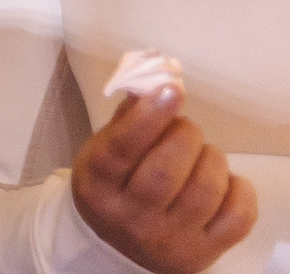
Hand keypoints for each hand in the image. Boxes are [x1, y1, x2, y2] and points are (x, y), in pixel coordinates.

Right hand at [71, 88, 255, 273]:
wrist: (118, 248)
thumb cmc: (112, 188)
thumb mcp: (102, 154)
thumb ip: (127, 121)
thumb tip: (153, 84)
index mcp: (98, 186)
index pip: (122, 150)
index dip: (148, 118)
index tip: (171, 90)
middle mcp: (131, 218)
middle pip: (166, 171)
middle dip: (185, 135)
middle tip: (185, 127)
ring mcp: (170, 240)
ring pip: (205, 190)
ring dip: (212, 158)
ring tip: (202, 153)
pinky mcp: (204, 254)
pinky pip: (238, 216)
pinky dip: (239, 189)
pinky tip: (225, 181)